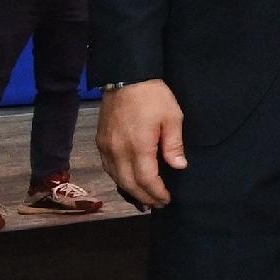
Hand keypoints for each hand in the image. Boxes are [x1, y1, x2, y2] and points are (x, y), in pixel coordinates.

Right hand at [101, 78, 188, 209]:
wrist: (125, 76)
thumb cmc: (153, 96)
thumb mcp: (172, 117)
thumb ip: (174, 144)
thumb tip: (179, 167)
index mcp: (138, 147)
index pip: (146, 180)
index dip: (157, 193)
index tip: (167, 199)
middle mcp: (118, 151)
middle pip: (129, 184)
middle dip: (144, 197)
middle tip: (158, 204)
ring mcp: (106, 147)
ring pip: (116, 178)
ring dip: (131, 190)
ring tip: (145, 197)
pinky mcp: (100, 141)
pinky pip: (108, 168)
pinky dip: (119, 178)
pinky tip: (128, 180)